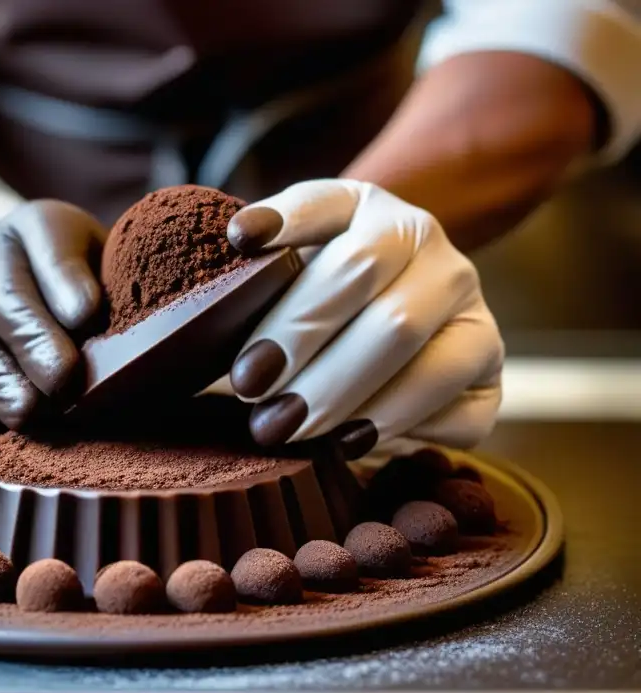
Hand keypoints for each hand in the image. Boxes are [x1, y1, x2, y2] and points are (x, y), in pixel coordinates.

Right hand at [0, 200, 105, 429]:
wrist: (22, 283)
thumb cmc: (82, 284)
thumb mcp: (104, 266)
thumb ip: (110, 291)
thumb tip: (107, 341)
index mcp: (37, 228)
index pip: (52, 247)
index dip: (66, 282)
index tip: (87, 315)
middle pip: (6, 301)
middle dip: (34, 343)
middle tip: (61, 381)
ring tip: (26, 412)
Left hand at [227, 180, 502, 450]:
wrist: (387, 310)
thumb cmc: (316, 289)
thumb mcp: (289, 259)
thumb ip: (266, 258)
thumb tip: (240, 247)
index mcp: (380, 215)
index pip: (341, 230)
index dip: (291, 242)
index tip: (242, 243)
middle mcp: (439, 259)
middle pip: (386, 313)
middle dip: (311, 356)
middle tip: (250, 389)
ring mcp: (474, 316)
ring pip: (426, 364)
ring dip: (350, 402)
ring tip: (285, 427)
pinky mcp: (488, 373)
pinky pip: (458, 413)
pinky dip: (399, 430)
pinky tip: (347, 441)